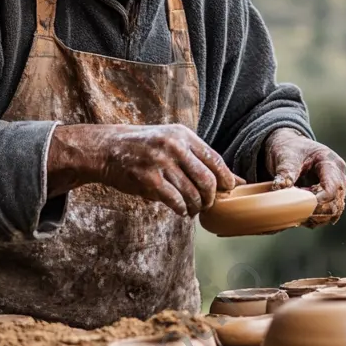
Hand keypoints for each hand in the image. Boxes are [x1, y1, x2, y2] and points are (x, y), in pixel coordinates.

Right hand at [47, 123, 242, 216]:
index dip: (226, 179)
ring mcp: (160, 163)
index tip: (228, 190)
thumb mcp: (174, 143)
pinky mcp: (148, 180)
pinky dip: (181, 209)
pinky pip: (175, 201)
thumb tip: (238, 181)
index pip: (215, 159)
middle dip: (212, 197)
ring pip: (192, 194)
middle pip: (207, 180)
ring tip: (192, 209)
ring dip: (196, 207)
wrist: (107, 148)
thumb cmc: (146, 147)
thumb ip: (201, 159)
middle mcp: (174, 146)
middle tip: (208, 204)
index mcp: (183, 135)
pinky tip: (180, 210)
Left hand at [264, 128, 345, 227]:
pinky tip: (297, 214)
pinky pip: (326, 215)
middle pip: (336, 203)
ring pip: (333, 212)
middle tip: (294, 211)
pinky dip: (313, 219)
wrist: (290, 148)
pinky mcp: (330, 199)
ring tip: (295, 212)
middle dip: (316, 211)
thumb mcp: (285, 157)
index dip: (318, 201)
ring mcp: (337, 190)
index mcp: (331, 163)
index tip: (299, 206)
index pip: (333, 187)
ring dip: (314, 217)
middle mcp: (339, 177)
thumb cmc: (289, 149)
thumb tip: (279, 189)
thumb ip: (285, 172)